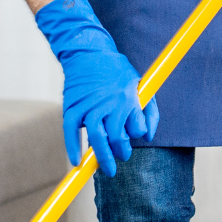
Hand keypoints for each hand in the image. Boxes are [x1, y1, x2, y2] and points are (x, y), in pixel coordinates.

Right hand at [34, 0, 160, 175]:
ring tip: (108, 169)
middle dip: (122, 153)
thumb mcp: (142, 85)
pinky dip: (73, 148)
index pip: (137, 129)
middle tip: (122, 157)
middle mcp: (110, 103)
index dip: (135, 135)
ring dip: (103, 158)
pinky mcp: (72, 106)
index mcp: (128, 98)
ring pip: (98, 139)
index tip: (131, 137)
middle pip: (118, 138)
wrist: (89, 53)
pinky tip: (77, 162)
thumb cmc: (118, 72)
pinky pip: (71, 131)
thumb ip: (150, 111)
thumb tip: (149, 136)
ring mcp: (89, 105)